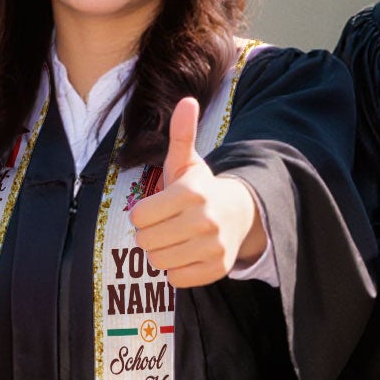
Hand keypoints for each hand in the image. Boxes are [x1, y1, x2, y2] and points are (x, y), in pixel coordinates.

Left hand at [127, 96, 263, 287]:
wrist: (239, 214)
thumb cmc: (201, 189)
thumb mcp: (188, 162)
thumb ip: (181, 134)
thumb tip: (186, 100)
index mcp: (192, 193)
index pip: (139, 216)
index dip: (142, 214)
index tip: (156, 209)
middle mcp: (205, 221)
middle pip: (146, 242)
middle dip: (149, 234)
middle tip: (164, 226)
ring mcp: (213, 247)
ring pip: (158, 262)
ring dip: (161, 252)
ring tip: (174, 239)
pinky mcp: (217, 269)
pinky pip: (176, 278)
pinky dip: (176, 270)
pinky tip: (186, 253)